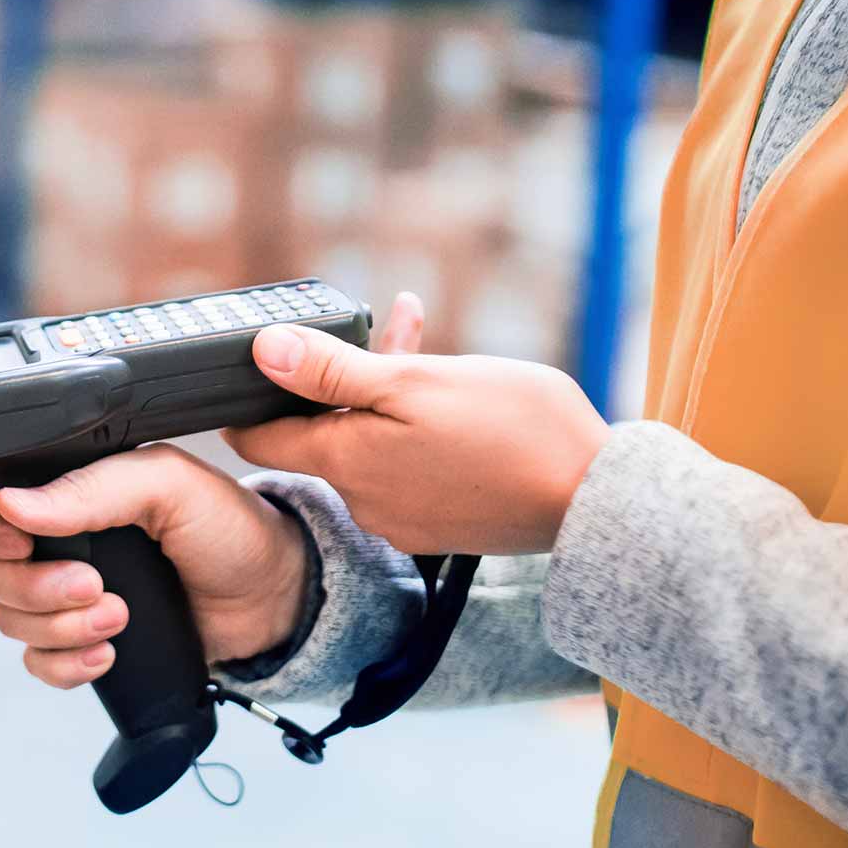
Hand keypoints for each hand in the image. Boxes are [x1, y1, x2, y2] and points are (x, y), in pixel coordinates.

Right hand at [0, 450, 305, 688]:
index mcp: (68, 487)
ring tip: (117, 617)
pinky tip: (107, 653)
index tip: (18, 544)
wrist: (271, 600)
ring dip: (58, 626)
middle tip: (93, 586)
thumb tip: (16, 504)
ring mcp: (65, 592)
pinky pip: (37, 663)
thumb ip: (92, 489)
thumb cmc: (228, 528)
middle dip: (32, 586)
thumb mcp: (168, 485)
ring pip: (10, 619)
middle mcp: (56, 537)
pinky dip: (65, 663)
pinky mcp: (81, 639)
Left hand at [223, 325, 609, 555]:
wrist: (598, 499)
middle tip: (376, 325)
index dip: (249, 398)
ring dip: (386, 391)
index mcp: (347, 464)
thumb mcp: (415, 382)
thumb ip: (332, 371)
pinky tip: (452, 389)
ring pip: (371, 441)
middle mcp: (364, 502)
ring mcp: (403, 518)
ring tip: (420, 334)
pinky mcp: (441, 522)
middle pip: (324, 431)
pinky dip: (415, 425)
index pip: (260, 438)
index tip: (251, 365)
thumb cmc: (512, 431)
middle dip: (341, 374)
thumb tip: (262, 352)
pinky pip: (406, 464)